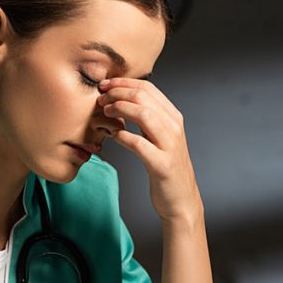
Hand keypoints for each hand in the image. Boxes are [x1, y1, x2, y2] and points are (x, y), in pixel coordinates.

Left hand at [98, 78, 202, 224]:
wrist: (181, 199)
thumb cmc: (165, 167)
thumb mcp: (159, 137)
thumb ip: (147, 119)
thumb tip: (123, 100)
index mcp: (173, 117)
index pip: (148, 88)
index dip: (124, 83)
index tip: (105, 85)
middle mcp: (174, 127)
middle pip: (144, 97)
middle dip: (118, 93)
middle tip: (101, 98)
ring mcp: (170, 146)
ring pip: (144, 115)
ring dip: (120, 109)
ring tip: (105, 112)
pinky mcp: (162, 165)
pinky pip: (140, 144)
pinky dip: (123, 137)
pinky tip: (113, 136)